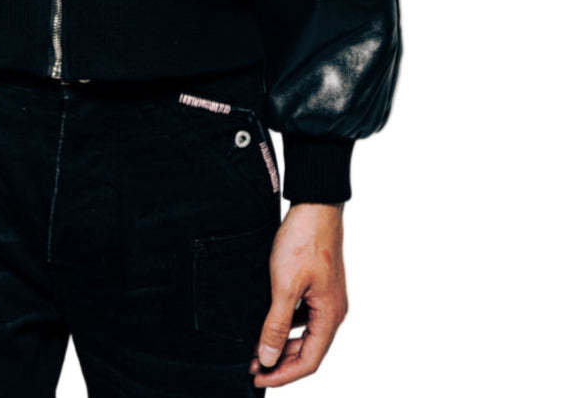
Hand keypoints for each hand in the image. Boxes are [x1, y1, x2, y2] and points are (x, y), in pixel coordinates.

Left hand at [250, 202, 347, 386]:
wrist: (315, 205)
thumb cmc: (304, 241)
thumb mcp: (284, 285)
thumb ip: (276, 324)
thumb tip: (267, 357)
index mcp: (329, 316)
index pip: (309, 361)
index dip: (282, 374)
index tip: (258, 379)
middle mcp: (333, 312)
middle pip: (308, 351)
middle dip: (280, 362)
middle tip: (252, 366)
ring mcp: (327, 299)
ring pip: (305, 335)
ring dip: (282, 344)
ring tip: (256, 349)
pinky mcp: (318, 287)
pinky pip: (303, 317)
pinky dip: (286, 326)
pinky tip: (268, 323)